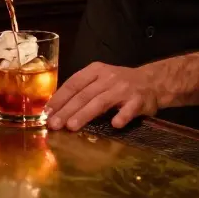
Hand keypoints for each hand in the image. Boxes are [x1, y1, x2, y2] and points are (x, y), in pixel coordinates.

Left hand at [46, 62, 160, 130]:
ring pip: (101, 101)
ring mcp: (123, 88)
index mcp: (95, 71)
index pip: (73, 84)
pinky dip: (122, 116)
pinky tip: (115, 125)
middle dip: (67, 110)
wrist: (152, 81)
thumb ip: (81, 90)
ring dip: (85, 114)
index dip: (59, 98)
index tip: (47, 112)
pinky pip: (129, 109)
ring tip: (72, 126)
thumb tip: (56, 110)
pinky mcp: (138, 100)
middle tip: (54, 125)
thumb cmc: (119, 83)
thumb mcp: (99, 79)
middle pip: (84, 95)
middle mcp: (108, 77)